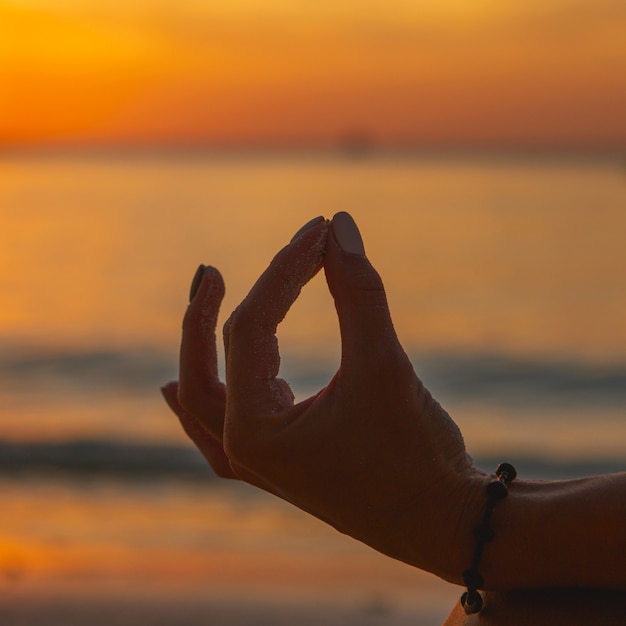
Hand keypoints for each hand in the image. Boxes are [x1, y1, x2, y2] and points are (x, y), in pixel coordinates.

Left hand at [163, 212, 484, 582]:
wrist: (444, 523)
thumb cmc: (415, 453)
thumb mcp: (383, 365)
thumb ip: (359, 292)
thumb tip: (339, 224)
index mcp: (257, 431)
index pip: (251, 330)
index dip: (284, 271)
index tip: (318, 231)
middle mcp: (246, 451)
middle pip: (204, 368)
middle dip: (207, 314)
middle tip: (210, 270)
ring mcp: (259, 464)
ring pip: (203, 401)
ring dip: (198, 352)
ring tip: (199, 307)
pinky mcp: (280, 464)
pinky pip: (218, 431)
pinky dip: (200, 402)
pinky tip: (178, 389)